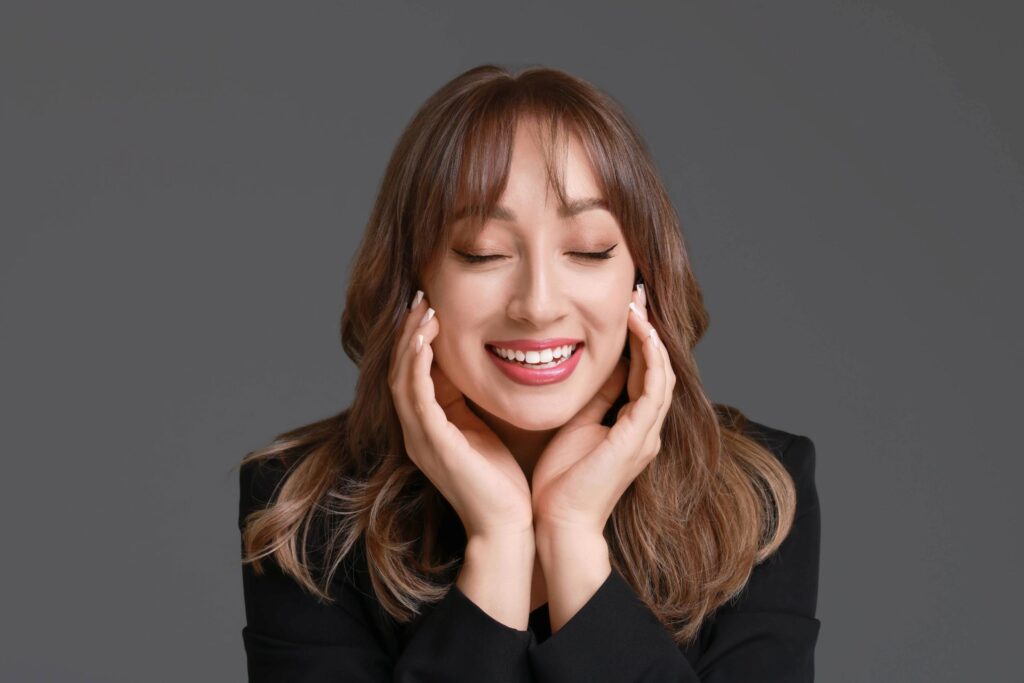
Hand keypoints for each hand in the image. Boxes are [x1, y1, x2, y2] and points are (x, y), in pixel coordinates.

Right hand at [388, 290, 533, 540]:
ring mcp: (421, 438)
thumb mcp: (487, 429)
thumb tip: (487, 363)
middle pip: (399, 369)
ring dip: (409, 340)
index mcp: (430, 427)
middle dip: (408, 331)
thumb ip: (476, 400)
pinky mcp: (432, 443)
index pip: (413, 373)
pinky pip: (415, 395)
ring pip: (401, 377)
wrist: (508, 526)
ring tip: (422, 309)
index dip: (417, 338)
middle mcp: (418, 431)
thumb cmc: (504, 482)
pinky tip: (425, 339)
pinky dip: (416, 364)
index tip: (430, 305)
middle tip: (420, 296)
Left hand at [530, 284, 675, 536]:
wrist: (558, 522)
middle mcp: (646, 430)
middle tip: (638, 295)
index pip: (644, 374)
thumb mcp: (578, 426)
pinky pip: (654, 390)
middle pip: (659, 369)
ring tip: (638, 306)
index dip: (639, 340)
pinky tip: (643, 332)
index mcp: (632, 428)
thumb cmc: (561, 482)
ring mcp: (646, 435)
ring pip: (662, 375)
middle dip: (650, 330)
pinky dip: (652, 358)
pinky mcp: (638, 438)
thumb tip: (602, 369)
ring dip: (652, 338)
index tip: (628, 308)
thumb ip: (596, 400)